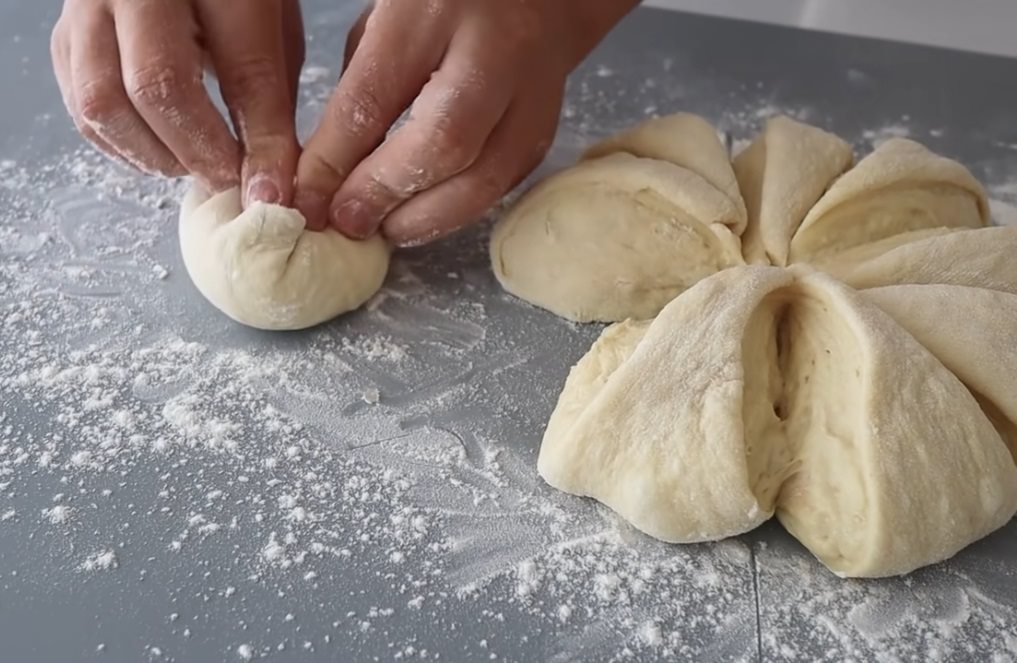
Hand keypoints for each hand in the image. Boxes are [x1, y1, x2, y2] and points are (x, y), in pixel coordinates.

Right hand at [51, 0, 304, 204]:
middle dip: (199, 153)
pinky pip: (80, 107)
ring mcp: (88, 7)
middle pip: (157, 86)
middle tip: (229, 184)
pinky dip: (121, 145)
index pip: (244, 70)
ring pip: (103, 103)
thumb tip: (271, 172)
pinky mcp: (64, 34)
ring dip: (154, 155)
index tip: (272, 192)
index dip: (261, 142)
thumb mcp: (271, 20)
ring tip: (193, 168)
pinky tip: (158, 152)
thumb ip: (272, 88)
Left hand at [294, 0, 637, 244]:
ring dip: (430, 216)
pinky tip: (428, 216)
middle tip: (348, 222)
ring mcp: (533, 86)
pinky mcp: (551, 119)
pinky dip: (463, 208)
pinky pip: (507, 180)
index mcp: (432, 7)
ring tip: (386, 230)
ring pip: (486, 175)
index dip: (335, 161)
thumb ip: (362, 84)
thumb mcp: (388, 13)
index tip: (308, 200)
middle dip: (387, 193)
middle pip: (443, 141)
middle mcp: (492, 46)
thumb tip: (327, 173)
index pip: (375, 97)